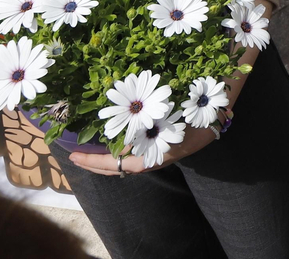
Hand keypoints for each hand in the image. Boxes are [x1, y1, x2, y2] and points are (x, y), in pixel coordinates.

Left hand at [68, 118, 222, 176]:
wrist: (216, 118)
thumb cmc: (187, 118)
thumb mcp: (159, 125)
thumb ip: (136, 134)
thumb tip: (113, 145)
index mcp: (147, 158)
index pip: (111, 164)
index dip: (90, 161)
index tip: (72, 156)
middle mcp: (149, 161)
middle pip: (114, 169)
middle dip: (93, 164)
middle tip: (73, 157)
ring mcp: (154, 157)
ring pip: (122, 164)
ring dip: (104, 160)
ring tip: (87, 152)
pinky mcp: (160, 150)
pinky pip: (132, 156)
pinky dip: (117, 153)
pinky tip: (112, 144)